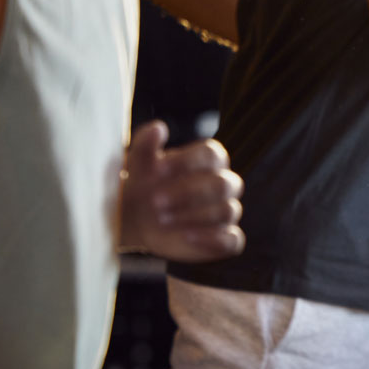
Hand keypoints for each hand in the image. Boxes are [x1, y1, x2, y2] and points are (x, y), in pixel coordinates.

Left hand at [119, 123, 244, 262]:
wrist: (136, 220)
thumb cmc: (143, 186)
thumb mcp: (139, 165)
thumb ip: (146, 145)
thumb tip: (158, 128)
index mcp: (208, 160)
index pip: (212, 155)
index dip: (187, 161)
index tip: (157, 170)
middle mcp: (222, 183)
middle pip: (221, 185)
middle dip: (188, 193)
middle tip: (155, 201)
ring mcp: (225, 211)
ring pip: (226, 211)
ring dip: (193, 216)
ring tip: (162, 221)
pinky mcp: (224, 239)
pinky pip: (233, 240)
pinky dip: (213, 239)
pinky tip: (187, 237)